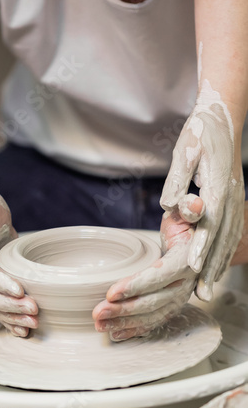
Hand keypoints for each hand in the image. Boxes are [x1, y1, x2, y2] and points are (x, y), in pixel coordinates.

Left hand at [93, 194, 203, 341]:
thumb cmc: (186, 225)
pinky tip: (115, 334)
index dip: (136, 285)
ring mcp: (180, 297)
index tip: (111, 292)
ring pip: (152, 315)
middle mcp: (186, 283)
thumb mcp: (186, 213)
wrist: (198, 242)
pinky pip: (154, 321)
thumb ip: (187, 209)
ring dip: (125, 322)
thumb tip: (193, 204)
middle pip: (154, 301)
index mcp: (187, 260)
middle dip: (124, 309)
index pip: (160, 275)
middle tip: (98, 313)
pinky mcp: (173, 305)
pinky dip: (134, 330)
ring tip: (100, 325)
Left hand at [160, 84, 244, 300]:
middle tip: (202, 292)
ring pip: (229, 238)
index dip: (201, 244)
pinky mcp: (234, 201)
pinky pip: (231, 232)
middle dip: (211, 265)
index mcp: (217, 182)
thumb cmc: (199, 132)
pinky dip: (225, 252)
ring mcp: (236, 199)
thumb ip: (178, 178)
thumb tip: (170, 204)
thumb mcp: (186, 149)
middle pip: (222, 236)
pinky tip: (218, 266)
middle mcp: (230, 195)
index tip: (192, 265)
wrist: (222, 116)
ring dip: (219, 264)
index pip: (210, 219)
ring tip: (209, 288)